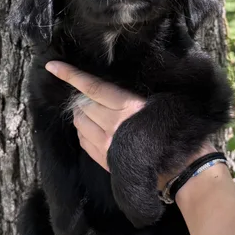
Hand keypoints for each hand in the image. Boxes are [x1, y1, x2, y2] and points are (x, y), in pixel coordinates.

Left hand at [45, 62, 216, 190]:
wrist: (183, 168)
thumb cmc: (174, 129)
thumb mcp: (157, 104)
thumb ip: (130, 96)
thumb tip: (102, 90)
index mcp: (129, 106)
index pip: (93, 87)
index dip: (71, 75)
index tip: (52, 66)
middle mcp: (114, 125)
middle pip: (82, 105)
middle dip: (82, 99)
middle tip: (93, 99)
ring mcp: (107, 144)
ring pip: (80, 122)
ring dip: (82, 115)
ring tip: (95, 114)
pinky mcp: (104, 159)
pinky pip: (82, 140)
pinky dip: (83, 131)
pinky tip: (95, 130)